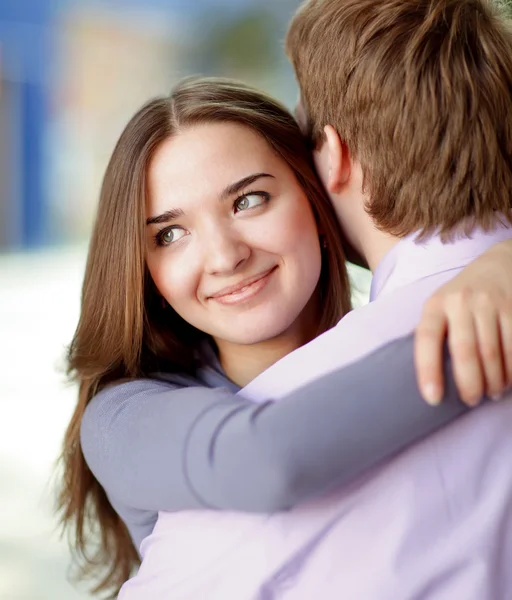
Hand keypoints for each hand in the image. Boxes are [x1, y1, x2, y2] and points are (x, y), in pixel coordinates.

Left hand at [415, 239, 511, 405]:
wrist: (500, 263)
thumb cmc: (462, 296)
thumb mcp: (441, 305)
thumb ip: (434, 332)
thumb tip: (427, 376)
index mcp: (436, 304)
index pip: (426, 338)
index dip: (428, 370)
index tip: (432, 398)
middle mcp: (461, 301)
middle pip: (464, 351)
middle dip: (468, 383)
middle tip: (470, 401)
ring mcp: (489, 303)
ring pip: (492, 353)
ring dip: (493, 381)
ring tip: (490, 393)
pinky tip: (507, 381)